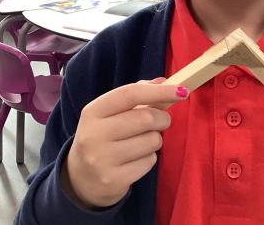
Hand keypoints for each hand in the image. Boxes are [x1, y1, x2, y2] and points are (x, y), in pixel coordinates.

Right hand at [62, 80, 188, 208]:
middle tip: (162, 121)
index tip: (182, 90)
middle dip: (162, 118)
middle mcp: (94, 134)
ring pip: (152, 141)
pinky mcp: (113, 180)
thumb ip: (137, 95)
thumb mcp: (110, 113)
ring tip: (142, 141)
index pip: (130, 94)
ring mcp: (102, 160)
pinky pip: (149, 162)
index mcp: (93, 111)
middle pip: (145, 118)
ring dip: (156, 139)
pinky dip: (150, 157)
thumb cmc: (104, 136)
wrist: (81, 179)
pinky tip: (135, 159)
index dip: (159, 91)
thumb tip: (164, 82)